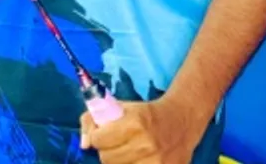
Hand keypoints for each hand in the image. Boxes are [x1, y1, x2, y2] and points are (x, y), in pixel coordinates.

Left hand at [80, 96, 199, 163]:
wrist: (182, 122)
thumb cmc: (147, 113)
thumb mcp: (121, 107)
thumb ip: (94, 119)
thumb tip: (84, 144)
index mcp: (135, 123)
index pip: (99, 139)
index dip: (98, 136)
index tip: (103, 133)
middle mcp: (145, 144)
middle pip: (106, 159)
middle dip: (107, 150)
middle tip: (117, 143)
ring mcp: (155, 163)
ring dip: (118, 162)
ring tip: (128, 153)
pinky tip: (135, 160)